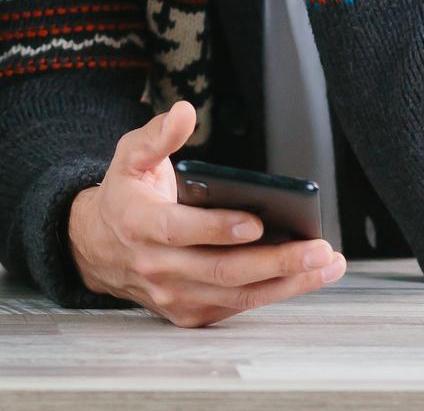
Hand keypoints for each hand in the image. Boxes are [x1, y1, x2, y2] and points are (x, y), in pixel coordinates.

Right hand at [67, 101, 344, 327]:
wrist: (98, 248)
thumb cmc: (125, 196)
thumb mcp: (130, 157)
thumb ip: (157, 135)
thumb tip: (184, 112)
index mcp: (138, 223)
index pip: (179, 231)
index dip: (218, 229)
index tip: (257, 221)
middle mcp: (155, 266)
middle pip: (221, 270)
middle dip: (275, 262)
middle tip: (316, 248)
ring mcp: (172, 295)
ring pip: (237, 295)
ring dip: (287, 282)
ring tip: (325, 264)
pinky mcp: (188, 313)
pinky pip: (237, 307)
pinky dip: (274, 294)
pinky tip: (304, 276)